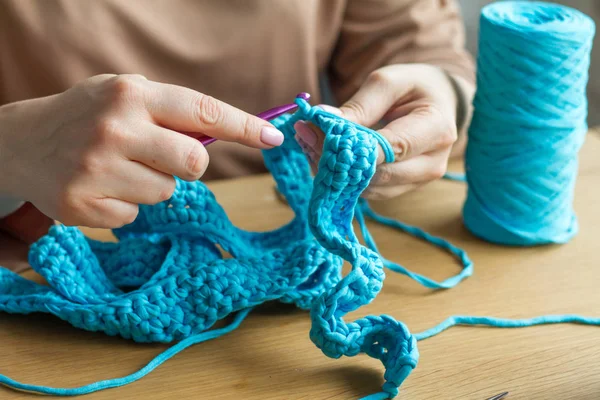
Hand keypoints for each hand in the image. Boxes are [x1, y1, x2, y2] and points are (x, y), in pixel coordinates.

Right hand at [0, 74, 283, 227]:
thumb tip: (228, 136)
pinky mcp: (82, 204)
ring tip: (119, 169)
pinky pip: (136, 215)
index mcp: (132, 94)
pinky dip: (126, 204)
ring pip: (167, 193)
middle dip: (188, 165)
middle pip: (196, 162)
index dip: (244, 127)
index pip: (203, 112)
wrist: (20, 142)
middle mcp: (116, 128)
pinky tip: (101, 188)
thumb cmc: (88, 117)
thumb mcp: (125, 97)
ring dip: (153, 185)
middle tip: (160, 156)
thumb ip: (172, 113)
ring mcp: (96, 168)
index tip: (274, 137)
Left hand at [294, 64, 460, 199]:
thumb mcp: (389, 83)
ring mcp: (418, 181)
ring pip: (369, 189)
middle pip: (377, 175)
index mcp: (435, 129)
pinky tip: (326, 157)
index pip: (390, 149)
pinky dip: (344, 177)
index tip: (313, 132)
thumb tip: (323, 120)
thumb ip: (359, 105)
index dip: (350, 147)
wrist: (440, 104)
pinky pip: (369, 191)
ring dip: (336, 171)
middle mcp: (431, 162)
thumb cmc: (415, 88)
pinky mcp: (403, 189)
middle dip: (336, 159)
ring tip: (311, 144)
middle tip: (305, 136)